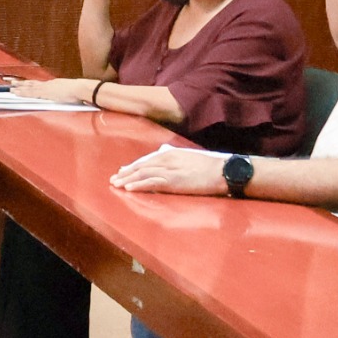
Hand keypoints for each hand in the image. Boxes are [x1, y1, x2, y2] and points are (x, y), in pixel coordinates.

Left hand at [10, 77, 93, 103]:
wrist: (81, 89)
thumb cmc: (80, 91)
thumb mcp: (71, 92)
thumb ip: (66, 94)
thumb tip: (68, 97)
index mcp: (54, 84)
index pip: (40, 84)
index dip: (31, 84)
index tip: (24, 83)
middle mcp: (49, 84)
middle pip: (32, 84)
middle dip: (22, 84)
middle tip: (12, 83)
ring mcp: (46, 88)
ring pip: (29, 88)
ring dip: (20, 88)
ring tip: (11, 88)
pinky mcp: (45, 93)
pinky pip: (31, 93)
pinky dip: (23, 93)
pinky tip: (17, 93)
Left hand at [108, 145, 226, 197]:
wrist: (224, 170)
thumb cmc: (211, 164)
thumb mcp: (189, 155)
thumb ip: (174, 154)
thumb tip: (163, 149)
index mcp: (171, 153)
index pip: (147, 159)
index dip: (133, 166)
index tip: (122, 171)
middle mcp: (167, 159)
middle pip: (141, 166)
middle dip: (126, 173)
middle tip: (113, 179)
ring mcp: (170, 170)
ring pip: (143, 174)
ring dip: (127, 179)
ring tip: (116, 185)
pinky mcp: (174, 181)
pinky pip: (152, 183)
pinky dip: (139, 185)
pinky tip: (129, 188)